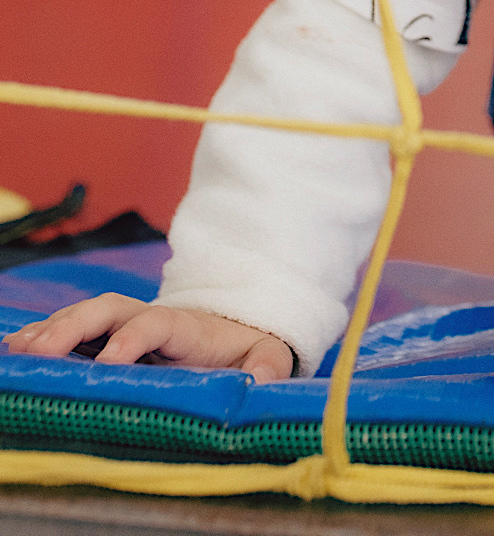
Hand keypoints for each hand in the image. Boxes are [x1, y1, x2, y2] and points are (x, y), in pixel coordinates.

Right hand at [3, 294, 292, 383]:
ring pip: (88, 316)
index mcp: (188, 326)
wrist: (239, 328)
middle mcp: (153, 318)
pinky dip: (49, 334)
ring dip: (54, 329)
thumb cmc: (250, 349)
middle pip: (111, 310)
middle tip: (42, 351)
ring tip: (20, 349)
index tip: (110, 362)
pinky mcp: (115, 335)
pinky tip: (20, 348)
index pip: (156, 324)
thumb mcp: (268, 357)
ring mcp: (131, 324)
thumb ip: (268, 366)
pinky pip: (79, 330)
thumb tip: (261, 383)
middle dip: (76, 326)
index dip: (133, 339)